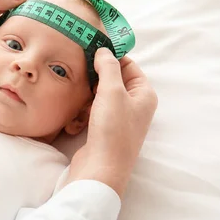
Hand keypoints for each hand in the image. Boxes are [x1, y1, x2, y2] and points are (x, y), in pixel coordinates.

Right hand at [67, 49, 157, 197]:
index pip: (129, 65)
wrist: (101, 170)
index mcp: (144, 94)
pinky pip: (91, 112)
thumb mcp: (112, 92)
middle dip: (95, 78)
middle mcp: (134, 105)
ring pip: (99, 96)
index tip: (90, 49)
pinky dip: (82, 113)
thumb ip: (108, 67)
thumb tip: (103, 50)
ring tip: (77, 99)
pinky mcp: (103, 130)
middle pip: (112, 80)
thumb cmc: (112, 130)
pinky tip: (75, 122)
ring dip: (86, 97)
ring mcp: (119, 119)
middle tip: (78, 71)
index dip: (111, 56)